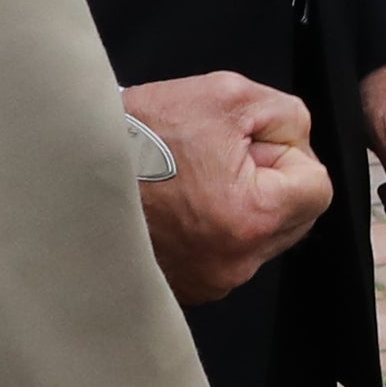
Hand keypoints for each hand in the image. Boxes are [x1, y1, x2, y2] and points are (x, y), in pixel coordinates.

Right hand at [121, 71, 329, 302]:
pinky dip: (211, 229)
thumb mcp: (227, 97)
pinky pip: (225, 253)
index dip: (287, 154)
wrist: (69, 167)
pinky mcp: (186, 290)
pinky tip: (177, 205)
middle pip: (293, 217)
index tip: (245, 145)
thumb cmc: (140, 132)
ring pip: (260, 236)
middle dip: (268, 182)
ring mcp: (208, 283)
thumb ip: (286, 116)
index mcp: (252, 218)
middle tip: (215, 160)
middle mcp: (234, 264)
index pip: (317, 187)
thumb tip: (298, 141)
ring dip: (240, 206)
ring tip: (189, 182)